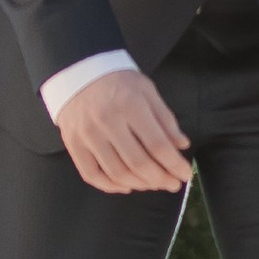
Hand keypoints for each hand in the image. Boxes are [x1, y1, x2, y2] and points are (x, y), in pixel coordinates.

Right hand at [57, 67, 190, 194]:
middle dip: (161, 179)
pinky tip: (127, 185)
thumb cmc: (117, 81)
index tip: (185, 174)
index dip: (174, 164)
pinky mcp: (72, 144)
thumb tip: (181, 145)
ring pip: (117, 173)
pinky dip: (111, 186)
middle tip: (173, 185)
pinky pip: (92, 175)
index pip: (157, 144)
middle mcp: (106, 121)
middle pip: (138, 163)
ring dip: (140, 184)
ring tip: (154, 184)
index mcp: (129, 105)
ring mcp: (86, 135)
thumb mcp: (146, 90)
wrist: (77, 72)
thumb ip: (164, 118)